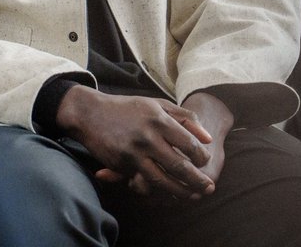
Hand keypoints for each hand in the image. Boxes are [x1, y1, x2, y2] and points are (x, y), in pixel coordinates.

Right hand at [90, 92, 233, 204]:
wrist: (91, 113)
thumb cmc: (128, 108)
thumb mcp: (157, 105)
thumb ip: (184, 118)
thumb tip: (207, 138)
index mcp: (159, 119)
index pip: (189, 143)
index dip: (201, 156)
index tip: (206, 161)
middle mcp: (148, 137)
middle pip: (180, 166)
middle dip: (197, 180)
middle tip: (209, 188)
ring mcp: (134, 153)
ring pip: (163, 180)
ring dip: (181, 192)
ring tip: (193, 196)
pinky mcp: (122, 165)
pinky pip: (144, 182)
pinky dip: (159, 190)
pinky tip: (169, 193)